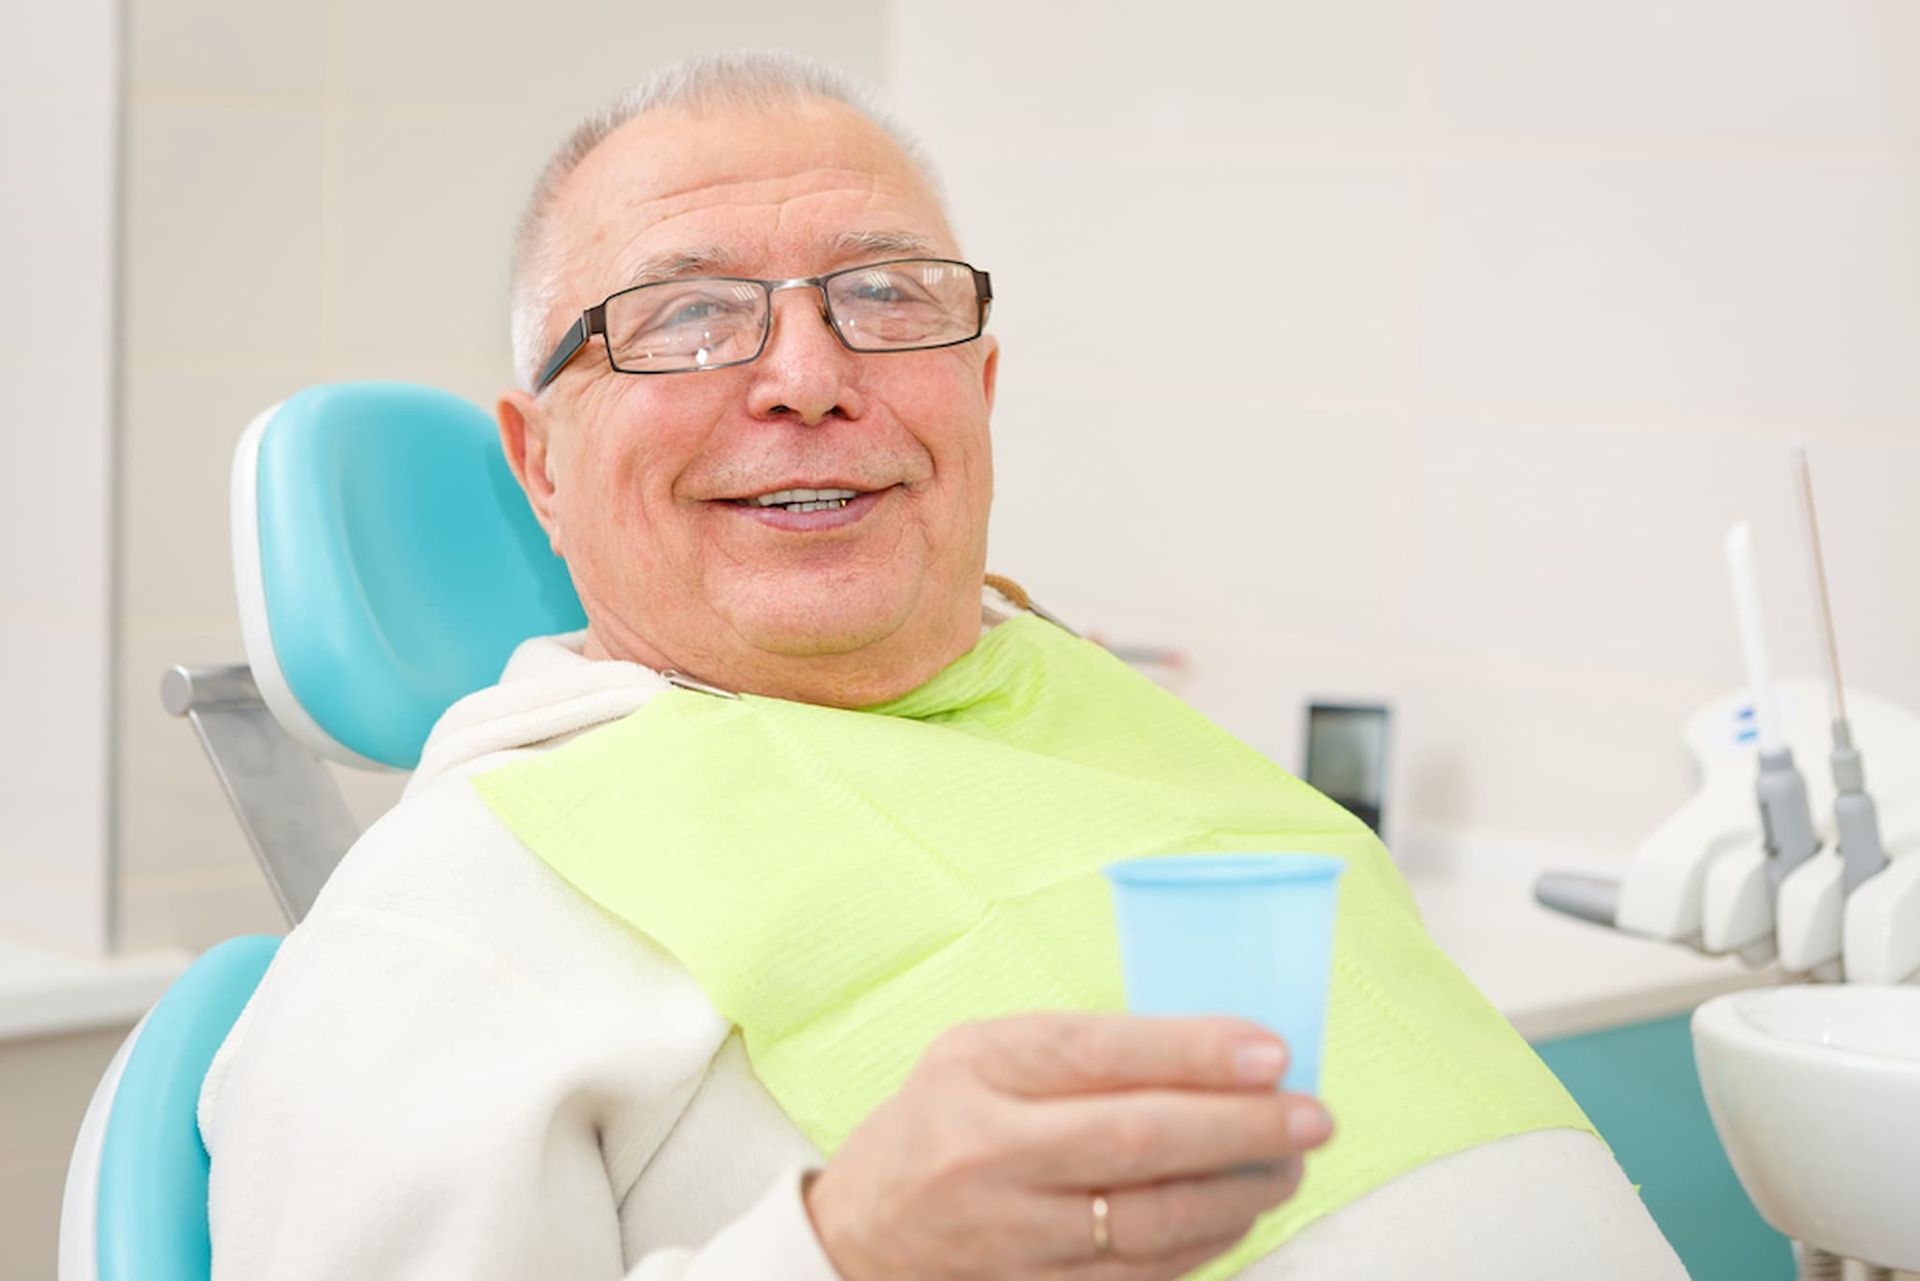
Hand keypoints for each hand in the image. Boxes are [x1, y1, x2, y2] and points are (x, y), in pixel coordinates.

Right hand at [803, 1012, 1333, 1279]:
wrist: (860, 1237)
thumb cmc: (939, 1125)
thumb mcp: (983, 1055)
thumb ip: (1080, 1050)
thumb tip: (1215, 1050)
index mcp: (976, 1070)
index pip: (1099, 1053)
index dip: (1194, 1052)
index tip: (1271, 1052)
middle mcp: (986, 1153)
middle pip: (1138, 1141)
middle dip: (1242, 1128)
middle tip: (1311, 1117)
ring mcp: (1009, 1235)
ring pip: (1152, 1222)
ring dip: (1239, 1194)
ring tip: (1285, 1164)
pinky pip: (1142, 1276)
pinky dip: (1204, 1245)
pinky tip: (1237, 1214)